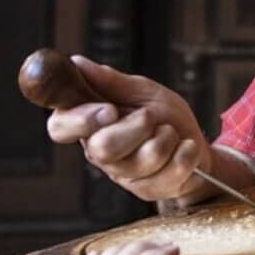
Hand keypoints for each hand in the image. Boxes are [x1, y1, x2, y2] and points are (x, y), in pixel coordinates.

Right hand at [46, 56, 210, 201]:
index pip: (60, 127)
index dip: (80, 120)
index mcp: (88, 123)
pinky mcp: (147, 190)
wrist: (194, 144)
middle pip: (103, 148)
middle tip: (150, 117)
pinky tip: (183, 148)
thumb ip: (111, 81)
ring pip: (142, 159)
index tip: (109, 110)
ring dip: (166, 137)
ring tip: (169, 132)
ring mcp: (122, 175)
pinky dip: (185, 152)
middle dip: (137, 126)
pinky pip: (170, 171)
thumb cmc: (164, 115)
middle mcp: (98, 152)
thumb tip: (77, 63)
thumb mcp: (142, 91)